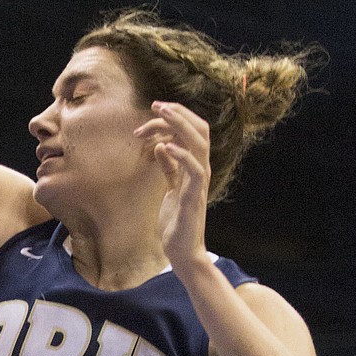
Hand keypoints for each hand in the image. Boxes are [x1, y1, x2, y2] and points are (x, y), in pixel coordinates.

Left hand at [135, 102, 212, 276]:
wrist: (182, 250)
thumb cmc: (176, 222)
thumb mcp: (170, 189)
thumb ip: (169, 168)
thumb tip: (161, 146)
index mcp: (195, 166)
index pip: (193, 131)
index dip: (177, 116)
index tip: (155, 108)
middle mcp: (201, 170)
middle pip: (199, 130)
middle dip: (178, 113)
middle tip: (155, 105)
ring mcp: (199, 182)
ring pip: (198, 143)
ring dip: (179, 126)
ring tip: (160, 115)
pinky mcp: (194, 196)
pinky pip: (193, 169)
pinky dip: (181, 154)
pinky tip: (164, 146)